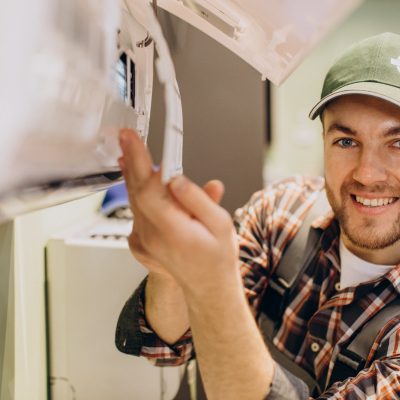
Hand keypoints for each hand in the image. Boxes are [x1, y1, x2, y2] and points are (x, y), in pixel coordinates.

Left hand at [118, 129, 238, 295]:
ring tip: (131, 153)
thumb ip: (198, 199)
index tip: (132, 140)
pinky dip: (136, 192)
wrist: (208, 285)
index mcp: (173, 230)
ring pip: (134, 200)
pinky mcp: (141, 241)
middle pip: (136, 191)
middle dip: (132, 160)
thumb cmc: (217, 256)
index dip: (139, 161)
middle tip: (127, 138)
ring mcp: (144, 240)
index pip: (148, 189)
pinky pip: (136, 211)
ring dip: (133, 175)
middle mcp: (153, 236)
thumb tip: (176, 179)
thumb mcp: (220, 224)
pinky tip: (139, 181)